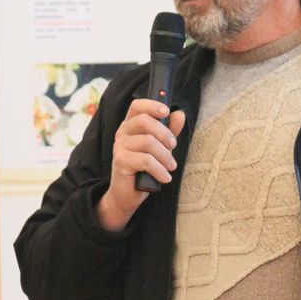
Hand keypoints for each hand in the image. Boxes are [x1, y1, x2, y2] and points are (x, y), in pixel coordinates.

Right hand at [97, 99, 184, 230]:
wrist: (128, 194)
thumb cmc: (144, 169)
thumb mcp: (160, 148)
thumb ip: (169, 131)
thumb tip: (179, 114)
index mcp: (131, 125)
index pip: (137, 106)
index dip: (152, 105)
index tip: (166, 112)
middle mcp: (123, 133)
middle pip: (145, 121)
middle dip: (165, 134)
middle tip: (173, 147)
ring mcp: (120, 146)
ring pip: (148, 142)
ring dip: (165, 156)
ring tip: (171, 167)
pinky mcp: (121, 161)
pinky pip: (146, 160)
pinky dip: (159, 170)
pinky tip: (165, 178)